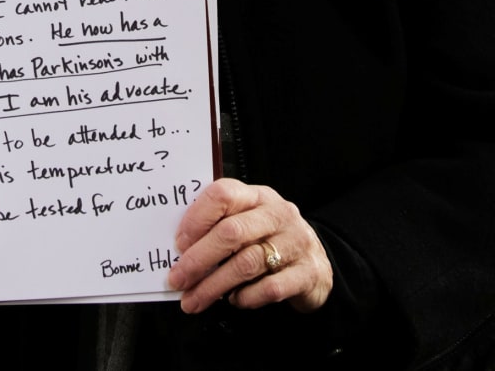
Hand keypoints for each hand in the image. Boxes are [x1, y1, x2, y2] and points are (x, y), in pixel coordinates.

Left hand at [167, 178, 332, 314]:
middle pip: (232, 232)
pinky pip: (270, 288)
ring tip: (195, 299)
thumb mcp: (249, 221)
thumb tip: (180, 249)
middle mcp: (278, 214)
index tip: (178, 244)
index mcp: (257, 196)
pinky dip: (246, 297)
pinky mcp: (307, 273)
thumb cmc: (271, 239)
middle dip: (198, 259)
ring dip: (214, 285)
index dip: (197, 218)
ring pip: (247, 263)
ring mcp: (295, 242)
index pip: (224, 194)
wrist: (317, 262)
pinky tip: (234, 300)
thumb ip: (221, 225)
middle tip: (178, 279)